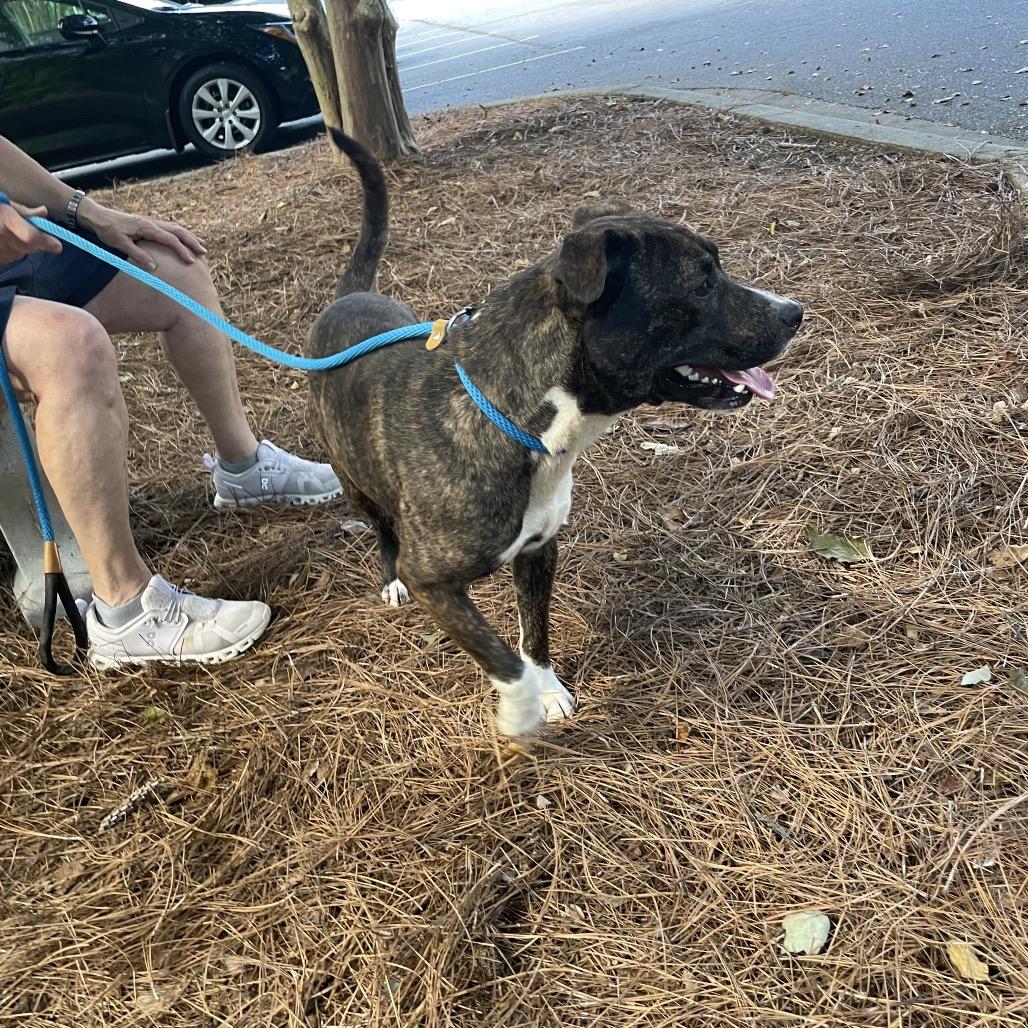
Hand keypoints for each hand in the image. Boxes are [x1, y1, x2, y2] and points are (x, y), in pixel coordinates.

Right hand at [0, 201, 61, 262]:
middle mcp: (2, 235)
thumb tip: (43, 212)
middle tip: (26, 230)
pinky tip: (4, 241)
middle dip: (35, 241)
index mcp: (7, 219)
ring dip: (23, 246)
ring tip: (10, 234)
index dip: (45, 242)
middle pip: (31, 246)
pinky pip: (13, 257)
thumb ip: (25, 212)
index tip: (57, 247)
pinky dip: (13, 251)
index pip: (30, 235)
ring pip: (23, 252)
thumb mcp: (7, 206)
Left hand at [77, 198, 206, 270]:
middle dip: (192, 241)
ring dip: (189, 236)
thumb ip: (138, 255)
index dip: (182, 251)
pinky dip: (180, 234)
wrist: (97, 216)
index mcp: (147, 228)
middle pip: (178, 231)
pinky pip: (169, 228)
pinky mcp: (148, 224)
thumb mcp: (120, 244)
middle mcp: (152, 223)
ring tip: (200, 245)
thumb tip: (154, 267)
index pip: (170, 240)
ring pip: (175, 228)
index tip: (191, 261)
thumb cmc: (107, 230)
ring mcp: (151, 222)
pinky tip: (184, 239)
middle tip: (204, 252)